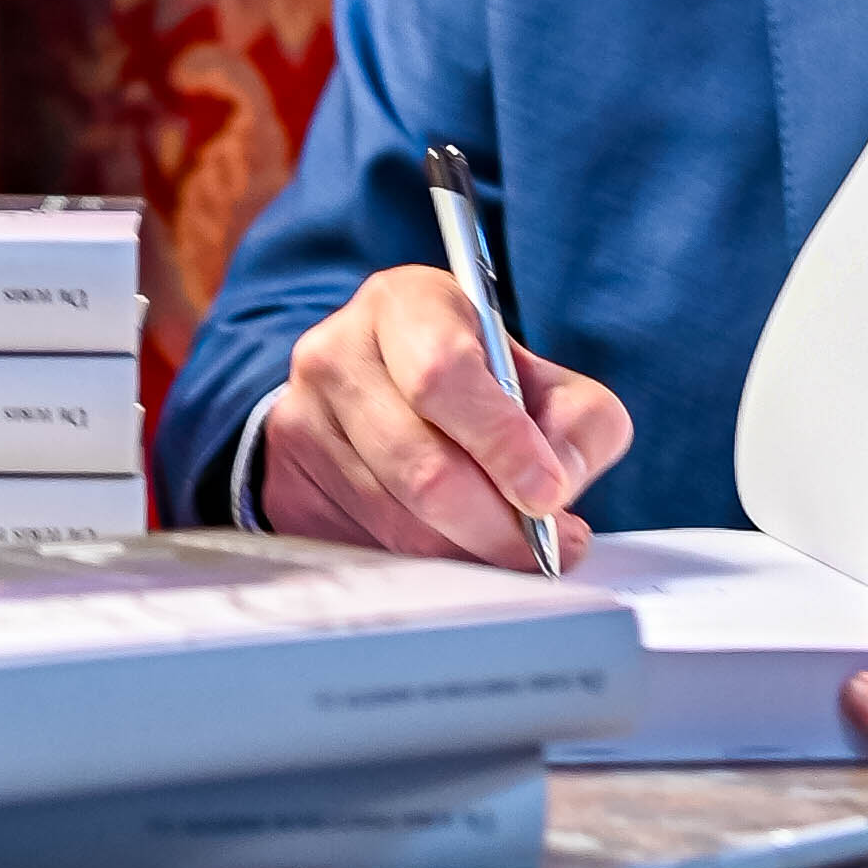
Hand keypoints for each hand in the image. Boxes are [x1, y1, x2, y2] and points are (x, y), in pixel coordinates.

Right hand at [262, 265, 633, 572]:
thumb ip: (581, 426)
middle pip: (420, 464)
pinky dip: (426, 563)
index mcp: (406, 304)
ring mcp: (301, 418)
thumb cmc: (477, 389)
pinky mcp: (287, 482)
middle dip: (494, 522)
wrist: (381, 398)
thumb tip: (559, 486)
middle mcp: (339, 351)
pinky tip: (454, 545)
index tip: (546, 493)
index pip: (443, 374)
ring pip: (397, 520)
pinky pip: (367, 547)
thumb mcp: (545, 383)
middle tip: (542, 544)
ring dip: (466, 548)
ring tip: (506, 545)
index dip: (501, 443)